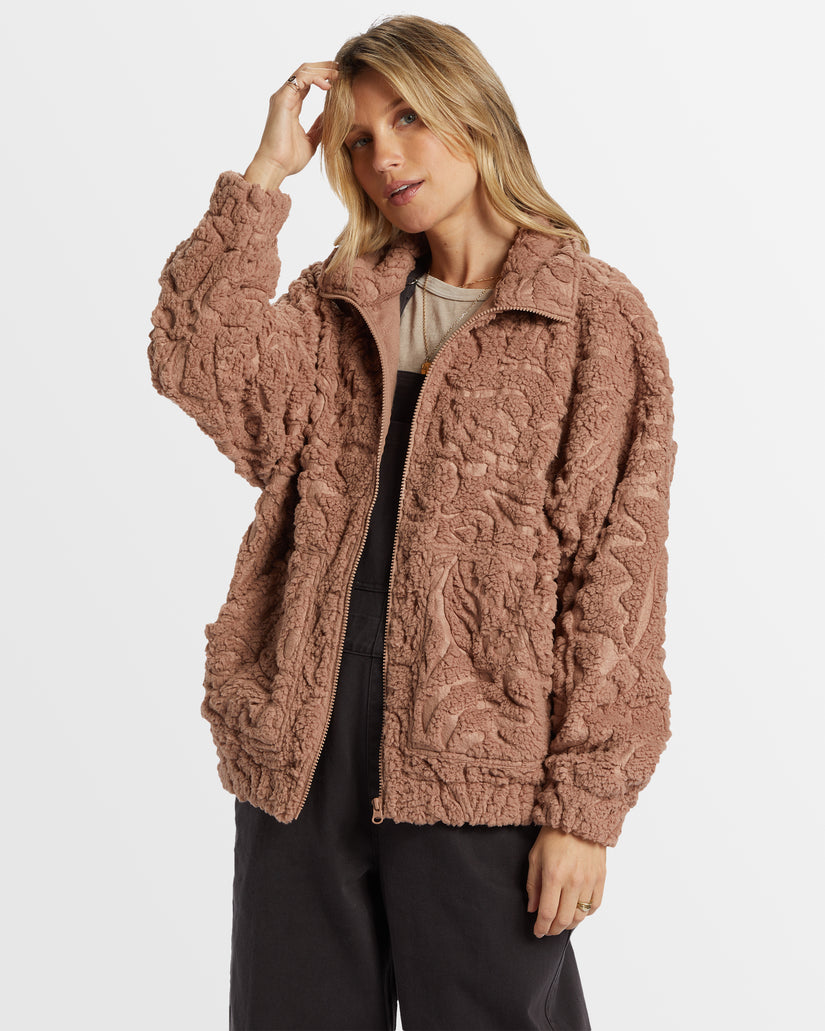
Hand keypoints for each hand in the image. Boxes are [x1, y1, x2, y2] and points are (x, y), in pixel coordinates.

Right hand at [244, 61, 338, 190]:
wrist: (275, 166)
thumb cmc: (289, 159)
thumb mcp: (312, 140)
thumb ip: (319, 126)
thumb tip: (330, 117)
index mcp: (291, 106)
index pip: (307, 83)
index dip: (323, 76)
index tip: (339, 78)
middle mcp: (285, 98)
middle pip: (305, 72)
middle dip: (324, 67)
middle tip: (341, 68)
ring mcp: (282, 97)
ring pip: (303, 71)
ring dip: (322, 69)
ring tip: (337, 74)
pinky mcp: (282, 99)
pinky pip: (300, 79)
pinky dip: (315, 77)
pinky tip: (328, 85)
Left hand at [526, 826, 605, 936]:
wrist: (579, 818)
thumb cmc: (554, 835)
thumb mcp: (535, 856)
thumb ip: (533, 885)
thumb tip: (533, 908)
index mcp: (554, 875)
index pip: (548, 913)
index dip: (541, 927)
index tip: (537, 932)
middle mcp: (573, 881)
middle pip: (564, 919)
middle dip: (554, 929)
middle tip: (548, 930)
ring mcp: (589, 881)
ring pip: (580, 916)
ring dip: (569, 924)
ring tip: (561, 921)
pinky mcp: (601, 879)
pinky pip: (594, 905)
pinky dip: (585, 913)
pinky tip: (577, 911)